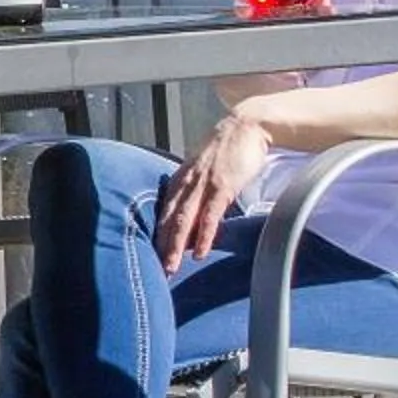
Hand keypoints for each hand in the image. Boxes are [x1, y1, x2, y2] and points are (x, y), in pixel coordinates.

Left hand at [155, 113, 272, 270]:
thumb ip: (195, 191)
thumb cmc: (227, 150)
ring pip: (183, 221)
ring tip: (171, 268)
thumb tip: (192, 217)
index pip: (163, 212)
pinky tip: (199, 253)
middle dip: (160, 247)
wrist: (246, 126)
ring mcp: (203, 185)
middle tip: (156, 271)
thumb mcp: (204, 170)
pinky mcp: (222, 186)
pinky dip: (203, 236)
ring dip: (175, 247)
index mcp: (180, 179)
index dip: (156, 236)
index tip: (151, 257)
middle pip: (167, 220)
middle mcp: (186, 183)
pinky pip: (209, 216)